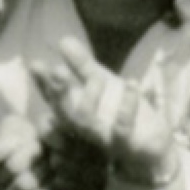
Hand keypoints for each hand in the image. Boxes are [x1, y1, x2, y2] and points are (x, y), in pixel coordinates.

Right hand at [30, 37, 175, 179]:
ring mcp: (104, 140)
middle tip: (57, 70)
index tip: (36, 65)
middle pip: (65, 113)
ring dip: (89, 97)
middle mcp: (85, 129)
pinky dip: (127, 106)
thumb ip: (82, 66)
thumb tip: (63, 40)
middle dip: (59, 92)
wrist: (153, 150)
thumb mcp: (104, 84)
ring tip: (97, 77)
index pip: (54, 99)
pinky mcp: (127, 146)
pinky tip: (132, 82)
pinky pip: (122, 130)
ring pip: (86, 124)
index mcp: (77, 114)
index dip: (43, 84)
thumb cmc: (122, 116)